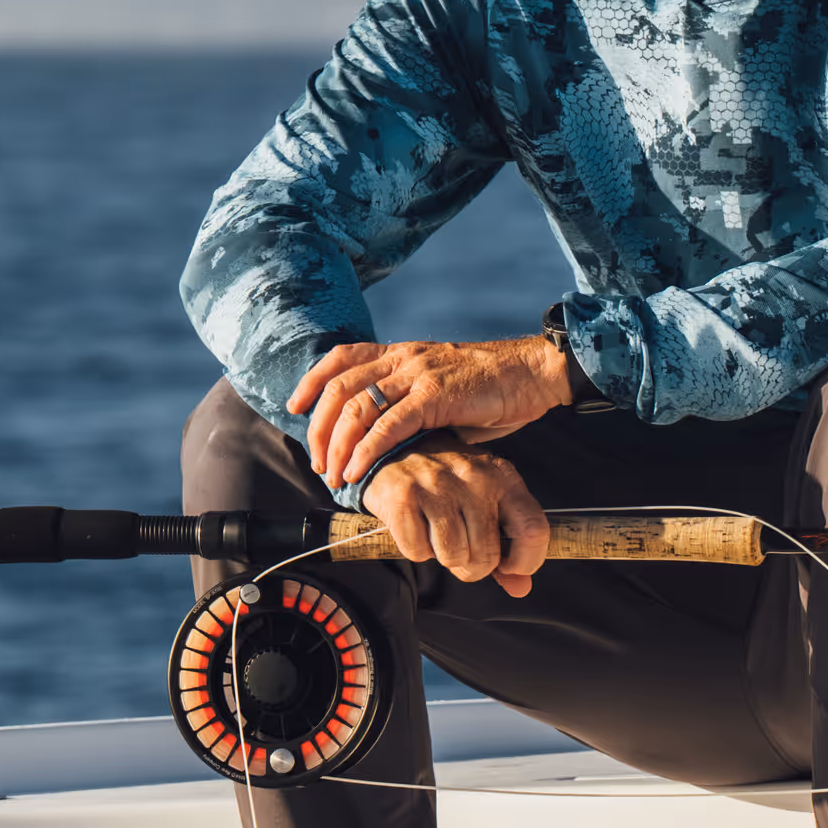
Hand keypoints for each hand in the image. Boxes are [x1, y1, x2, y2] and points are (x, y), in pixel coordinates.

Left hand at [288, 336, 571, 489]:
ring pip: (357, 406)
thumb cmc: (490, 389)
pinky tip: (357, 471)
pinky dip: (366, 450)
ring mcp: (418, 374)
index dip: (312, 380)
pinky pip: (389, 424)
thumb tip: (386, 441)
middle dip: (319, 427)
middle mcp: (403, 358)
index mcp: (401, 353)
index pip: (341, 357)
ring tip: (332, 473)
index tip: (295, 406)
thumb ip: (410, 407)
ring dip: (337, 444)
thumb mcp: (439, 391)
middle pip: (339, 386)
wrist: (532, 374)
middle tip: (317, 460)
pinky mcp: (436, 395)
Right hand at [363, 447, 552, 595]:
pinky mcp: (404, 495)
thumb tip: (520, 588)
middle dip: (472, 567)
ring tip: (436, 533)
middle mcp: (475, 477)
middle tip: (460, 550)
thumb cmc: (449, 481)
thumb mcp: (486, 502)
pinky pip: (417, 551)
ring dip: (443, 557)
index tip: (507, 567)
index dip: (524, 562)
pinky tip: (416, 526)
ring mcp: (438, 484)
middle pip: (487, 556)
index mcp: (503, 477)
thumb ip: (507, 546)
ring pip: (453, 557)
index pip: (533, 530)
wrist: (397, 447)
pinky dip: (415, 549)